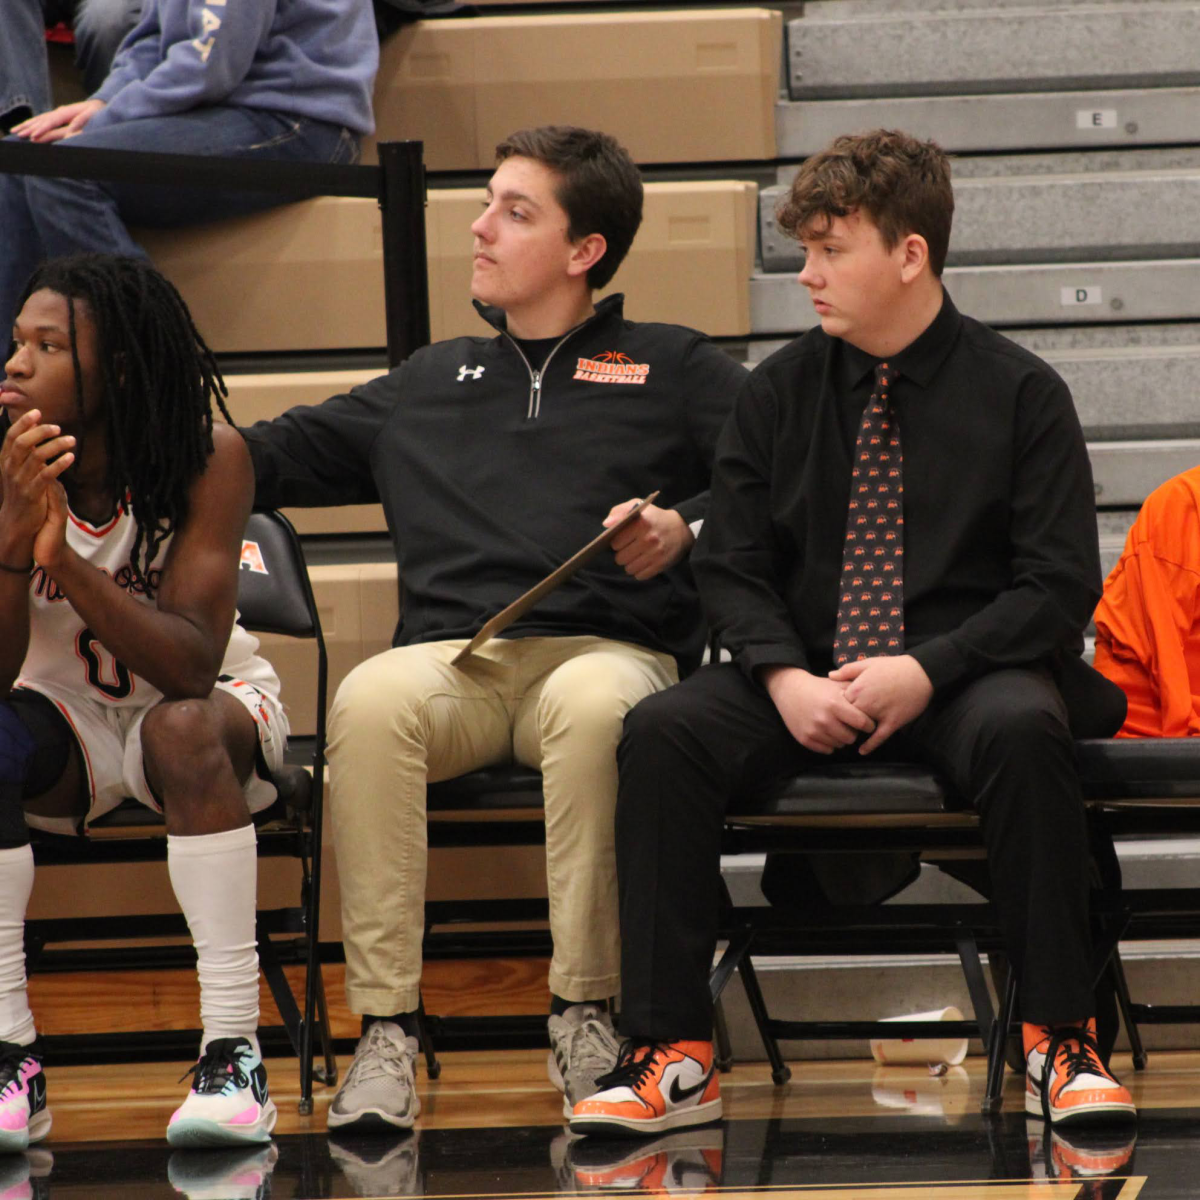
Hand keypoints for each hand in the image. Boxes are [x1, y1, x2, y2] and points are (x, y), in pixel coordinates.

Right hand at [0, 410, 74, 561]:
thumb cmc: (22, 493)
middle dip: (40, 432)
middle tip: (58, 427)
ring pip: (36, 456)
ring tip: (72, 440)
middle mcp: (10, 469)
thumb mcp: (18, 471)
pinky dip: (59, 464)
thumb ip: (25, 453)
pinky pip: (46, 475)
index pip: (11, 436)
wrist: (16, 522)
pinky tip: (71, 457)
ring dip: (55, 445)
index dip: (23, 423)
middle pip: (23, 443)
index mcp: (5, 461)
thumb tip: (36, 431)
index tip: (38, 412)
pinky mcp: (32, 493)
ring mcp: (20, 481)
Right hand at [12, 99, 105, 142]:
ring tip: (15, 131)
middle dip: (29, 128)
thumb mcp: (92, 117)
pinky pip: (43, 121)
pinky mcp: (58, 117)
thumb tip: (69, 132)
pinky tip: (26, 128)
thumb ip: (80, 123)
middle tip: (17, 134)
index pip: (50, 122)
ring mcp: (58, 113)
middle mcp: (59, 112)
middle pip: (40, 120)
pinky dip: (33, 124)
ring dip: (27, 125)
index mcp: (66, 112)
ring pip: (39, 120)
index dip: (41, 130)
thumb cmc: (97, 113)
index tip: (33, 136)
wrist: (100, 105)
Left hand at [603, 500, 693, 580]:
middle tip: (630, 548)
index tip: (623, 539)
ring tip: (636, 555)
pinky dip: (639, 571)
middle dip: (622, 554)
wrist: (682, 528)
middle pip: (620, 558)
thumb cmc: (654, 517)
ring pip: (629, 569)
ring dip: (630, 564)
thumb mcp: (637, 505)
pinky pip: (640, 576)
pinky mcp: (661, 565)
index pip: (615, 543)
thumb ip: (619, 511)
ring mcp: (656, 553)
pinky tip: (643, 562)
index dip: (617, 542)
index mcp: (641, 523)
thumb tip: (606, 524)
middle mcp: (648, 539)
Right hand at [761, 665, 874, 754]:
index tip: (867, 722)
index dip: (868, 724)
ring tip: (837, 727)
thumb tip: (876, 701)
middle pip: (851, 738)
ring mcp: (813, 731)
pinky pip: (827, 750)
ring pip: (840, 745)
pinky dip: (830, 743)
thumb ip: (856, 691)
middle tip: (849, 725)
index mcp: (834, 704)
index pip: (862, 723)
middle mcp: (824, 719)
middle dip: (853, 732)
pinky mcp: (805, 739)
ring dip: (841, 738)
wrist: (789, 690)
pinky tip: (827, 732)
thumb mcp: (837, 685)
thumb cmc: (818, 687)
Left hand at [828, 654, 932, 754]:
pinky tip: (862, 751)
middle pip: (847, 717)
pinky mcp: (893, 722)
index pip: (838, 703)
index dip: (837, 707)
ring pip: (861, 728)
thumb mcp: (868, 663)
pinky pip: (879, 737)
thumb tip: (830, 675)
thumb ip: (848, 670)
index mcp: (857, 688)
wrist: (921, 673)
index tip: (836, 709)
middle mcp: (866, 702)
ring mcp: (880, 713)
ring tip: (850, 735)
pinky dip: (870, 745)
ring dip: (856, 731)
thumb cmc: (893, 667)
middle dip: (844, 720)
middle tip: (841, 724)